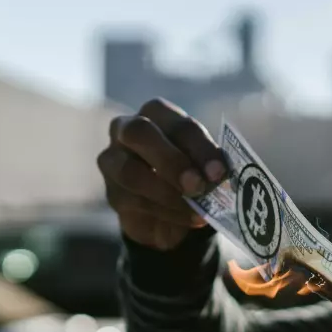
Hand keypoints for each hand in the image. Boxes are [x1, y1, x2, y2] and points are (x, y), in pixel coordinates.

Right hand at [97, 99, 226, 250]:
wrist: (170, 209)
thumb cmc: (191, 172)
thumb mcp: (204, 165)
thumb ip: (209, 165)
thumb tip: (219, 176)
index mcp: (158, 113)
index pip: (178, 124)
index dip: (200, 148)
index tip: (219, 173)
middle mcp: (127, 128)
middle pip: (140, 133)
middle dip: (171, 161)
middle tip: (197, 185)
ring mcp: (113, 160)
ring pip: (130, 171)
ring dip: (167, 193)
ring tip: (197, 210)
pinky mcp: (111, 192)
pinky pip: (133, 201)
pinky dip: (166, 211)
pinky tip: (189, 218)